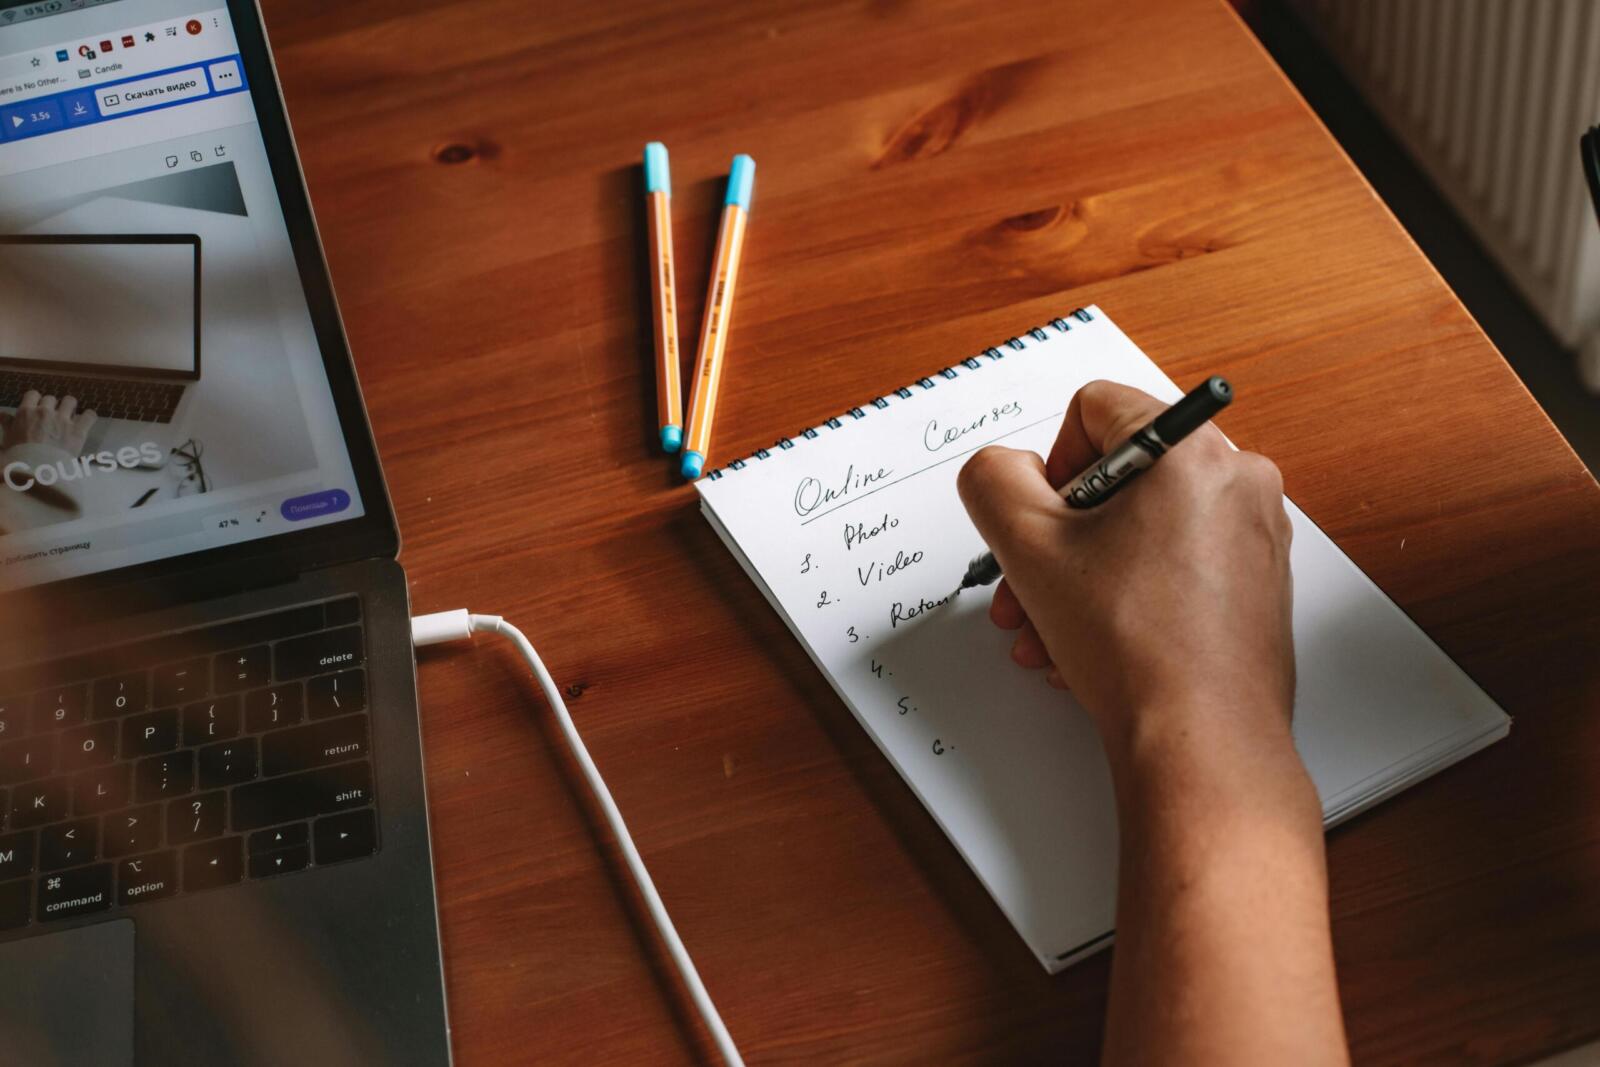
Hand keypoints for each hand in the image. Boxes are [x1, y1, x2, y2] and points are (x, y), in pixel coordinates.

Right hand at [3, 392, 96, 453]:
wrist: (36, 471)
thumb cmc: (18, 456)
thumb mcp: (8, 438)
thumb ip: (7, 424)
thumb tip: (2, 414)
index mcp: (26, 412)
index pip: (33, 394)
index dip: (36, 400)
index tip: (38, 408)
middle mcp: (45, 412)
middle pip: (51, 398)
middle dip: (52, 406)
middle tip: (53, 417)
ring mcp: (63, 420)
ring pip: (70, 401)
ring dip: (70, 407)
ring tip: (70, 415)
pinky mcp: (79, 430)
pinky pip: (90, 415)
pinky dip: (89, 417)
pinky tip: (86, 421)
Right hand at [956, 380, 1294, 761]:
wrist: (1201, 740)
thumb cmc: (1136, 648)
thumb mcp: (1027, 547)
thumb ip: (993, 481)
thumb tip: (1001, 469)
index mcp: (1192, 450)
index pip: (1096, 409)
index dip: (1050, 465)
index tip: (1043, 522)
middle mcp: (1239, 481)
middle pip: (1117, 479)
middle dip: (1057, 538)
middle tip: (1033, 583)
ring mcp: (1255, 535)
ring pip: (1141, 529)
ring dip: (1081, 576)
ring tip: (1054, 629)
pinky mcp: (1258, 583)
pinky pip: (1174, 565)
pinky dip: (1127, 596)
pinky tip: (1095, 645)